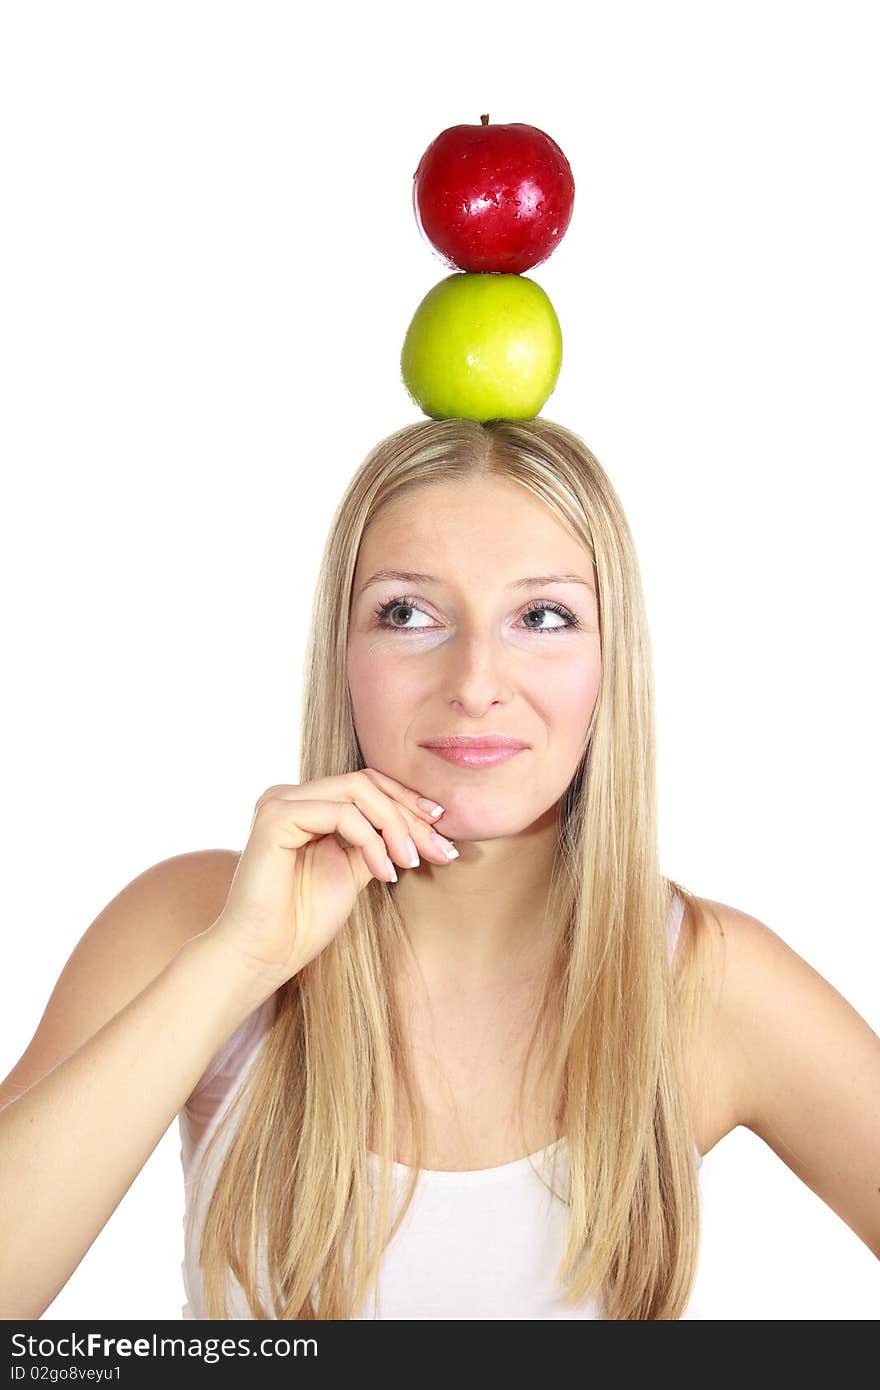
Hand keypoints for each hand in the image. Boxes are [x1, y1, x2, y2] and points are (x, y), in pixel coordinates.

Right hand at [206, 767, 456, 984]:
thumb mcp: (355, 871)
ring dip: (395, 826)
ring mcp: (280, 802)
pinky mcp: (275, 816)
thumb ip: (377, 841)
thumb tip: (422, 824)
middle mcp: (291, 796)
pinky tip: (384, 871)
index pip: (367, 784)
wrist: (264, 955)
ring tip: (411, 862)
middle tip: (439, 849)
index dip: (407, 801)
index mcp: (307, 805)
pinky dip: (371, 840)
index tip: (443, 829)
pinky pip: (340, 814)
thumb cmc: (303, 921)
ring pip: (357, 791)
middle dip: (410, 815)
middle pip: (367, 782)